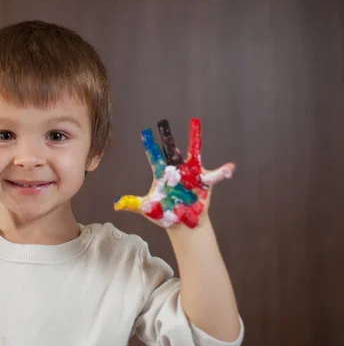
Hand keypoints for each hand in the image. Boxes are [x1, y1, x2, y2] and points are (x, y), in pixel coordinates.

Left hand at [114, 118, 233, 228]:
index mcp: (161, 174)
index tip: (145, 131)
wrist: (182, 224)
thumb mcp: (147, 208)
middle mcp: (175, 169)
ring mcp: (190, 173)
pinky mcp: (203, 181)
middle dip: (166, 136)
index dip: (149, 145)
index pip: (153, 156)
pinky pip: (214, 175)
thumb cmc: (164, 214)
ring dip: (194, 137)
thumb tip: (115, 205)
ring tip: (195, 122)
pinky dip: (223, 172)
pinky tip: (230, 167)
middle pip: (170, 149)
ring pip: (192, 152)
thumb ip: (133, 204)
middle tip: (162, 121)